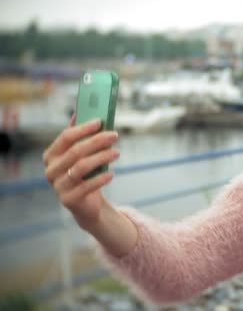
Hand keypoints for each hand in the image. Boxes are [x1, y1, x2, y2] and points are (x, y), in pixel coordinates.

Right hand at [43, 115, 119, 229]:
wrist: (86, 203)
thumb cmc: (84, 174)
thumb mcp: (81, 155)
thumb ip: (78, 136)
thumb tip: (79, 112)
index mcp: (51, 155)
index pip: (66, 137)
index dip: (83, 128)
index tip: (100, 121)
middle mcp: (51, 170)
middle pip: (75, 151)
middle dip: (97, 141)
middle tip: (114, 135)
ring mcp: (58, 186)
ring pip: (81, 167)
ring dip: (101, 157)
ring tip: (116, 152)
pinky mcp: (68, 200)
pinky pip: (86, 186)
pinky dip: (100, 178)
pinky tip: (111, 173)